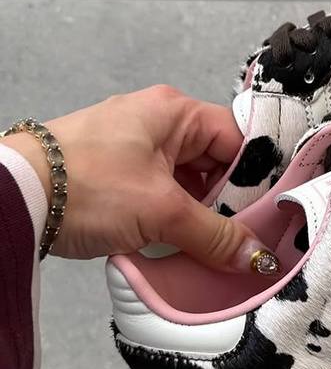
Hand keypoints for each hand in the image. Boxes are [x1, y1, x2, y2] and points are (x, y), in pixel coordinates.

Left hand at [3, 85, 265, 270]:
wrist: (12, 197)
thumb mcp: (161, 212)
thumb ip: (214, 235)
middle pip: (214, 161)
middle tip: (240, 238)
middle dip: (226, 201)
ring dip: (197, 214)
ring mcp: (133, 147)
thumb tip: (256, 258)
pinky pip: (160, 193)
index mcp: (174, 111)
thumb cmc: (89, 186)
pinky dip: (170, 217)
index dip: (256, 177)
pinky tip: (177, 244)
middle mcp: (157, 121)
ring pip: (187, 181)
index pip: (237, 138)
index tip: (268, 216)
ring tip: (211, 247)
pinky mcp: (114, 172)